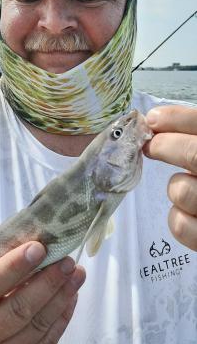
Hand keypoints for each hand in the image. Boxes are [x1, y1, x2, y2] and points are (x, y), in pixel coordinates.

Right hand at [0, 242, 84, 343]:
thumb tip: (26, 244)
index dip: (12, 267)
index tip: (37, 247)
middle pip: (16, 311)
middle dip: (47, 283)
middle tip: (66, 261)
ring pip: (34, 329)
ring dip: (60, 299)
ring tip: (76, 275)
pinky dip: (60, 321)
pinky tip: (70, 299)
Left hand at [144, 105, 196, 250]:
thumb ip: (193, 138)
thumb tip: (156, 121)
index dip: (177, 119)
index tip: (153, 118)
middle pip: (194, 154)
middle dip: (165, 146)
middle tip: (151, 146)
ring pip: (181, 190)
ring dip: (176, 187)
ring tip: (188, 188)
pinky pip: (180, 225)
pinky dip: (178, 218)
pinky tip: (190, 214)